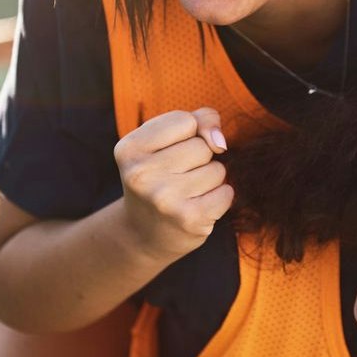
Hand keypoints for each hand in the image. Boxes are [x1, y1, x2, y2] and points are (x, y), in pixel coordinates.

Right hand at [113, 107, 231, 258]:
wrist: (144, 235)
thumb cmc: (161, 177)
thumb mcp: (166, 141)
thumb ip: (199, 120)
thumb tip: (220, 142)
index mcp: (129, 148)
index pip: (186, 120)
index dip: (187, 135)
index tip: (169, 154)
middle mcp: (141, 174)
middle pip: (203, 146)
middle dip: (199, 159)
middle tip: (176, 178)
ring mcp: (164, 198)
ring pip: (217, 170)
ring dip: (209, 180)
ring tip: (185, 193)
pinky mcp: (188, 219)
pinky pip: (226, 193)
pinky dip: (219, 198)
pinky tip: (197, 207)